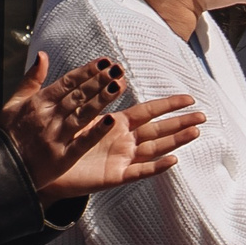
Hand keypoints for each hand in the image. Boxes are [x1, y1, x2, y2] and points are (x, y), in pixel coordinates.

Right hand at [0, 53, 128, 196]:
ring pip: (82, 114)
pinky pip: (82, 142)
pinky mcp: (62, 157)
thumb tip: (42, 55)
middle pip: (77, 96)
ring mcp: (56, 137)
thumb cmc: (7, 133)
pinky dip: (96, 132)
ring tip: (118, 86)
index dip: (87, 71)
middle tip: (117, 70)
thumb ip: (31, 79)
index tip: (104, 62)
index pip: (67, 82)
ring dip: (102, 100)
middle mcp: (48, 117)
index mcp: (38, 103)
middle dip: (99, 81)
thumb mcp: (14, 102)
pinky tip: (112, 121)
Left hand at [34, 93, 206, 197]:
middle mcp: (124, 141)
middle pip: (158, 129)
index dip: (168, 105)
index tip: (188, 98)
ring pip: (155, 148)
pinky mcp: (114, 177)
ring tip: (195, 132)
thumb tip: (94, 67)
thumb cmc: (55, 143)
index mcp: (116, 124)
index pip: (148, 111)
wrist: (41, 171)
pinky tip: (172, 160)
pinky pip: (140, 172)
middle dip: (181, 122)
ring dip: (176, 141)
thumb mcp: (67, 114)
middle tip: (203, 115)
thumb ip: (79, 92)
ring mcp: (122, 159)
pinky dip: (156, 167)